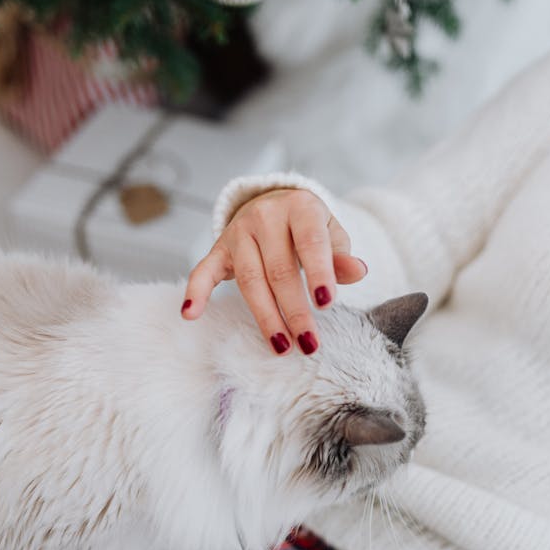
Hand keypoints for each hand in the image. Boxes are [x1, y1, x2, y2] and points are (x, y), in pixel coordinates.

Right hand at [181, 189, 366, 354]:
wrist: (275, 204)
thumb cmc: (309, 228)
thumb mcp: (331, 234)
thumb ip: (340, 254)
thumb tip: (358, 271)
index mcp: (300, 207)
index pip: (310, 243)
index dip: (318, 273)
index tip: (327, 304)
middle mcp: (266, 215)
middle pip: (279, 270)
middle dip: (295, 310)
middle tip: (309, 344)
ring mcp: (239, 232)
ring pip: (250, 279)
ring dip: (265, 316)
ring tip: (281, 346)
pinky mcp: (219, 248)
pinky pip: (203, 270)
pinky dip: (195, 291)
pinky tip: (190, 314)